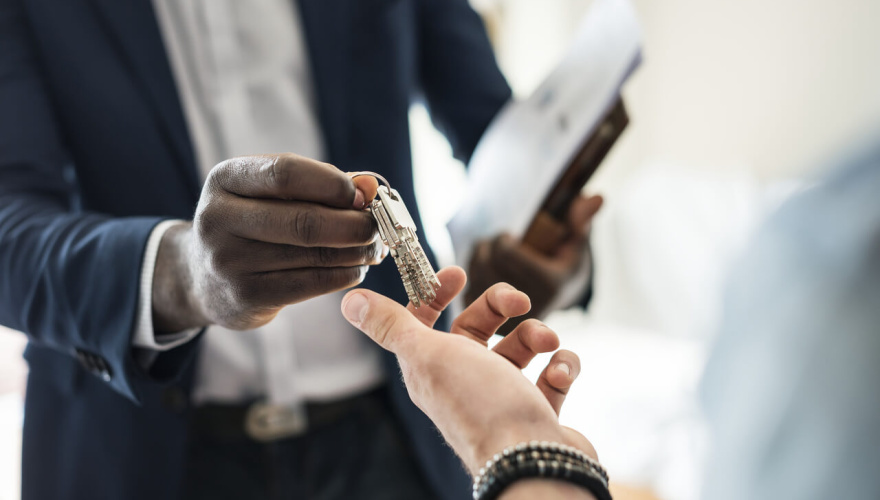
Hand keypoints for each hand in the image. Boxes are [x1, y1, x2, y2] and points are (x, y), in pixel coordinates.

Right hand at [152, 154, 383, 331]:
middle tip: (378, 227)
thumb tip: (370, 186)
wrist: (202, 277)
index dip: (333, 184)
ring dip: (355, 251)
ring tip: (373, 248)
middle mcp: (218, 218)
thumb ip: (321, 184)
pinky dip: (344, 275)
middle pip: (304, 220)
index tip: (363, 195)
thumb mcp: (271, 193)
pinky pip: (310, 283)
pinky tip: (356, 268)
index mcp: (225, 179)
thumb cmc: (253, 223)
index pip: (286, 173)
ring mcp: (229, 261)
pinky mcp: (245, 296)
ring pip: (313, 255)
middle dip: (353, 224)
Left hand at [341, 266, 595, 475]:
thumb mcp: (427, 355)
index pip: (424, 321)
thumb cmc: (480, 405)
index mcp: (431, 367)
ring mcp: (502, 397)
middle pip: (477, 327)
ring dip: (536, 334)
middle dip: (500, 306)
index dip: (436, 294)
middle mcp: (464, 381)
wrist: (532, 461)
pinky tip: (560, 372)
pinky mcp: (536, 410)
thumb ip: (391, 325)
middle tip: (520, 302)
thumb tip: (349, 300)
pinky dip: (561, 366)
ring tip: (547, 343)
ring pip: (519, 347)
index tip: (458, 274)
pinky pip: (551, 375)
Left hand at [466, 194, 602, 333]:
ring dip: (478, 258)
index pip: (506, 252)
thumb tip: (597, 197)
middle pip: (487, 262)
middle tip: (496, 243)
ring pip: (474, 275)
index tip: (509, 236)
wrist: (554, 302)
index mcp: (550, 285)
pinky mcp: (490, 326)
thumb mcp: (576, 244)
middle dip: (488, 246)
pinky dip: (471, 277)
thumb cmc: (564, 265)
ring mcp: (508, 319)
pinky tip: (482, 271)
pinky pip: (467, 290)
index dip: (502, 238)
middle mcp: (528, 306)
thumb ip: (582, 221)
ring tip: (490, 254)